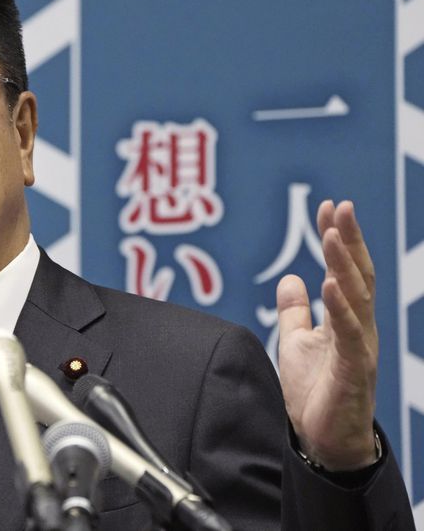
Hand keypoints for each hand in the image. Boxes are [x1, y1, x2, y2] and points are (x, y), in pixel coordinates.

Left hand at [277, 200, 377, 470]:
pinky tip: (332, 285)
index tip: (329, 208)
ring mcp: (360, 349)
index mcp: (346, 319)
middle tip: (341, 207)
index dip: (339, 239)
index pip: (346, 270)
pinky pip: (350, 336)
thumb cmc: (314, 392)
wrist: (323, 442)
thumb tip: (291, 278)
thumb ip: (295, 312)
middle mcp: (359, 328)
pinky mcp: (354, 372)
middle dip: (348, 240)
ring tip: (333, 235)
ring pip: (357, 299)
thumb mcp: (296, 342)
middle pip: (358, 276)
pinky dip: (341, 309)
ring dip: (344, 265)